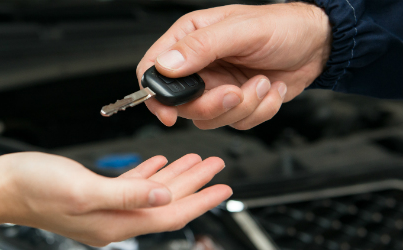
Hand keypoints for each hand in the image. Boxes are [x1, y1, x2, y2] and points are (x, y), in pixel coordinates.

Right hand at [0, 152, 230, 248]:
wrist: (4, 186)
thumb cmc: (35, 187)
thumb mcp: (84, 189)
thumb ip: (128, 194)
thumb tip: (165, 199)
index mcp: (116, 222)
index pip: (171, 215)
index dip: (200, 200)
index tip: (223, 187)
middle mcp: (115, 219)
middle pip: (167, 203)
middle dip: (195, 184)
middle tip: (217, 167)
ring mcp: (107, 208)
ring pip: (153, 192)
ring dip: (176, 176)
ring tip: (196, 161)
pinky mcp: (96, 194)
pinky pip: (133, 185)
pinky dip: (150, 174)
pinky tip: (160, 164)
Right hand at [137, 2, 330, 129]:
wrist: (317, 45)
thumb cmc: (282, 27)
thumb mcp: (241, 30)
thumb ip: (201, 47)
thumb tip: (166, 65)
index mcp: (190, 40)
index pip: (153, 70)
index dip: (155, 95)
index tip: (170, 113)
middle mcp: (200, 66)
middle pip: (182, 103)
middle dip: (212, 105)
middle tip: (235, 92)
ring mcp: (216, 87)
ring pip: (210, 118)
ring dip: (242, 107)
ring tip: (262, 83)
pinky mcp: (235, 102)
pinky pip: (236, 122)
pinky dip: (259, 111)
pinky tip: (271, 88)